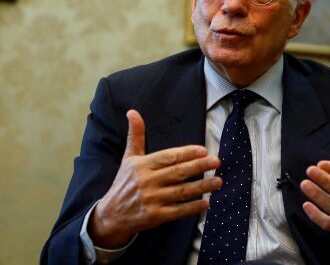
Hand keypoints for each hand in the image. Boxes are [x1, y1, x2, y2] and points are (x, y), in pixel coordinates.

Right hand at [89, 109, 222, 247]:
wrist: (111, 215)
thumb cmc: (124, 182)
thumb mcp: (129, 158)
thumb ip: (136, 135)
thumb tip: (132, 112)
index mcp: (141, 165)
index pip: (168, 157)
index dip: (186, 153)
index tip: (203, 150)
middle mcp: (146, 182)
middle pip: (177, 173)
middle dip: (199, 166)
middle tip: (217, 162)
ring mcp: (151, 200)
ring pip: (181, 192)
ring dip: (202, 186)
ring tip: (218, 181)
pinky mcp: (155, 216)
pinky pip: (178, 211)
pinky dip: (193, 207)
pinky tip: (207, 203)